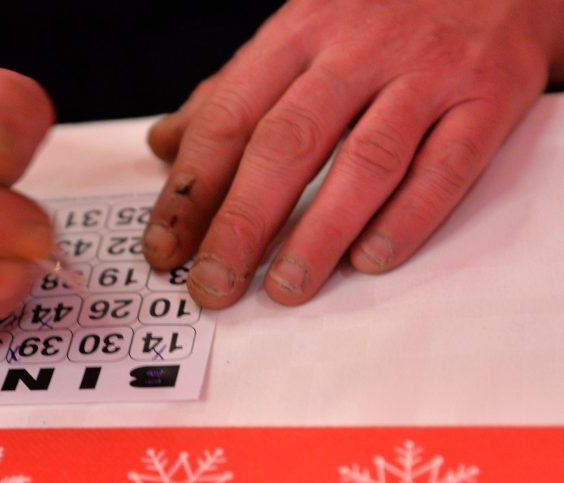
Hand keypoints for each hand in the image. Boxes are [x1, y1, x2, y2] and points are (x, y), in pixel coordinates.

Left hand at [144, 0, 563, 307]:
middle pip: (287, 144)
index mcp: (297, 33)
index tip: (165, 247)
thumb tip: (165, 145)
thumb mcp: (297, 33)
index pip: (229, 118)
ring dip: (319, 234)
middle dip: (241, 223)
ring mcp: (425, 75)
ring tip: (285, 288)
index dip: (190, 190)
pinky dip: (408, 219)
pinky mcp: (486, 100)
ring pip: (364, 162)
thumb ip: (230, 92)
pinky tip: (371, 259)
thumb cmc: (379, 13)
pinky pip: (445, 167)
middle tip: (214, 283)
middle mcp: (357, 51)